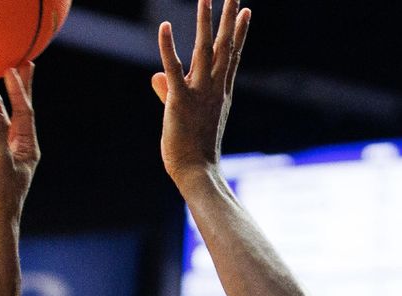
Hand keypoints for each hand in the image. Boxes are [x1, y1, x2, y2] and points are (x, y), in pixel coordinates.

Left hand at [152, 0, 250, 184]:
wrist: (196, 173)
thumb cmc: (192, 149)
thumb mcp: (182, 115)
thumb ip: (169, 91)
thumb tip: (154, 77)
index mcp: (219, 92)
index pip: (232, 57)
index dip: (239, 33)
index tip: (246, 11)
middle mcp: (214, 89)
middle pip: (225, 46)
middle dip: (229, 17)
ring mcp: (199, 93)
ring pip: (204, 50)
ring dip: (205, 22)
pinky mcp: (180, 101)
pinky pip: (173, 69)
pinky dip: (167, 47)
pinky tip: (164, 26)